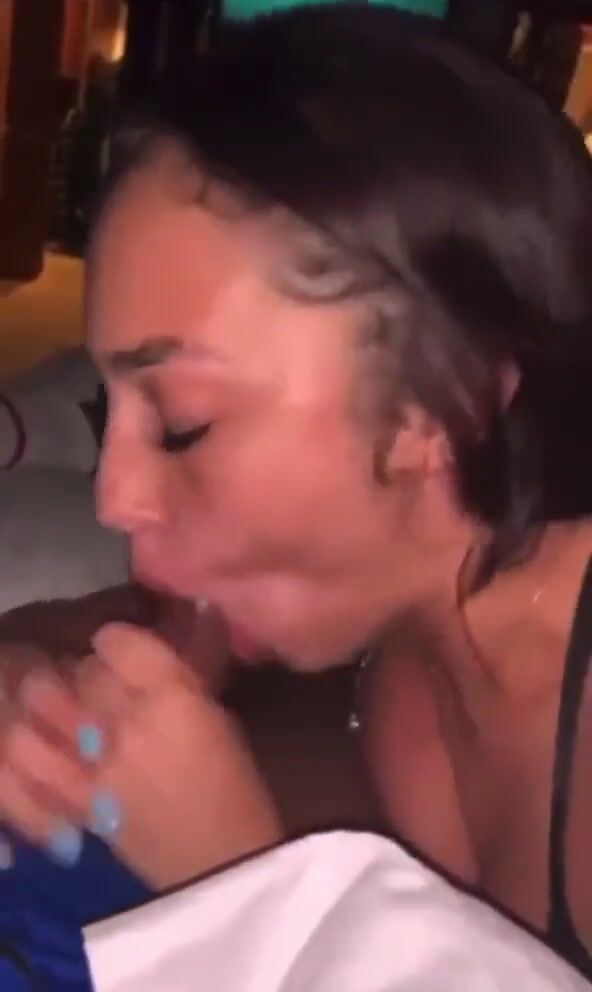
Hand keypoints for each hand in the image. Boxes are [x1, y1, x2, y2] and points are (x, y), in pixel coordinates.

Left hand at [0, 624, 281, 888]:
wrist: (221, 864)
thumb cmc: (236, 790)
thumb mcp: (219, 720)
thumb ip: (179, 686)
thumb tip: (153, 663)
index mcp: (174, 697)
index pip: (120, 642)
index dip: (117, 642)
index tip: (122, 650)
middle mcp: (130, 723)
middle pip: (86, 672)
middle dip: (92, 672)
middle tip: (103, 685)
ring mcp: (97, 764)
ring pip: (49, 705)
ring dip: (53, 698)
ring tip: (64, 705)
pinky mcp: (78, 800)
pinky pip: (34, 762)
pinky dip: (31, 745)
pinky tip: (45, 741)